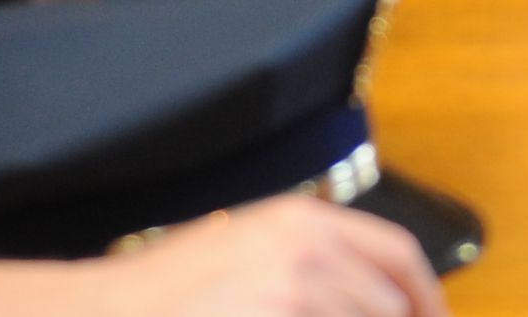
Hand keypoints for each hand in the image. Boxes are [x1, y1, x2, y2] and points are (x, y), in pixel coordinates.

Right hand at [91, 195, 449, 316]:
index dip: (426, 297)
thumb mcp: (245, 251)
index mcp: (304, 221)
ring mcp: (296, 291)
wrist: (101, 315)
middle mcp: (308, 248)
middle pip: (389, 304)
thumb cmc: (166, 295)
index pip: (399, 254)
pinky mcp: (282, 316)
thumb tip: (375, 300)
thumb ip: (313, 265)